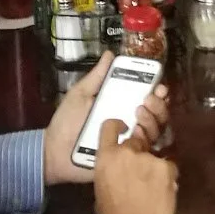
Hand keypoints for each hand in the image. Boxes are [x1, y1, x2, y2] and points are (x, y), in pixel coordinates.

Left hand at [43, 53, 170, 185]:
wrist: (55, 152)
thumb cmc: (67, 121)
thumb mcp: (80, 94)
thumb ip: (97, 77)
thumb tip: (110, 54)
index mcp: (121, 106)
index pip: (148, 98)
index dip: (157, 91)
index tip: (159, 86)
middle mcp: (130, 123)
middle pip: (158, 114)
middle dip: (158, 105)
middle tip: (147, 100)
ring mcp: (129, 143)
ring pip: (155, 131)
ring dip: (152, 120)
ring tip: (138, 114)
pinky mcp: (126, 160)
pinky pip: (144, 152)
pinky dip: (145, 140)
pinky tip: (136, 133)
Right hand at [93, 119, 177, 213]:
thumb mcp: (102, 185)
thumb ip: (112, 166)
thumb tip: (122, 162)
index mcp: (106, 156)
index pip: (110, 126)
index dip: (119, 125)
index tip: (127, 129)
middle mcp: (127, 151)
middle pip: (136, 141)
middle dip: (140, 153)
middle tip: (141, 174)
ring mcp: (148, 158)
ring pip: (155, 155)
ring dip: (154, 167)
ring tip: (151, 189)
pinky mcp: (166, 168)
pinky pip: (169, 167)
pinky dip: (167, 178)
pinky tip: (162, 193)